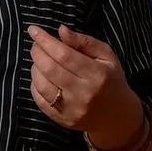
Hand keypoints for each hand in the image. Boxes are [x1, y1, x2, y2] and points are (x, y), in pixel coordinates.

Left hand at [28, 24, 143, 150]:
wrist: (117, 115)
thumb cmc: (110, 79)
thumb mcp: (106, 56)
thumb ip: (84, 41)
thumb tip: (61, 30)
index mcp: (97, 74)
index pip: (64, 55)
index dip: (45, 41)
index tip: (34, 30)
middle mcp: (84, 93)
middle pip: (50, 69)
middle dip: (37, 52)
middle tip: (36, 45)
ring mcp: (72, 109)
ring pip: (42, 85)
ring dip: (34, 68)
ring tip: (40, 60)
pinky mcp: (63, 120)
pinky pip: (40, 101)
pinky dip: (35, 85)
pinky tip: (40, 77)